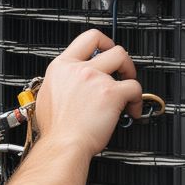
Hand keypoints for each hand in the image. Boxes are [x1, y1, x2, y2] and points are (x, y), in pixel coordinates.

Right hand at [36, 29, 141, 155]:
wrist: (62, 144)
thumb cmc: (55, 129)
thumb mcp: (46, 97)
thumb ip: (60, 85)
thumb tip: (68, 86)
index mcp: (61, 67)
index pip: (86, 39)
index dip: (103, 42)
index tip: (107, 49)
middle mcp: (78, 69)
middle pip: (111, 48)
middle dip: (122, 59)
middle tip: (123, 72)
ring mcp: (95, 79)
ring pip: (125, 62)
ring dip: (131, 75)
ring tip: (128, 92)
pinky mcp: (111, 93)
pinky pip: (134, 88)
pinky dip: (137, 100)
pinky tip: (131, 110)